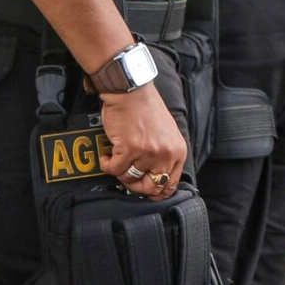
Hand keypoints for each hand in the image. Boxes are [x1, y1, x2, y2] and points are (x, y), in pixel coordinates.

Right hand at [96, 83, 186, 199]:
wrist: (131, 92)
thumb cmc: (146, 109)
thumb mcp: (167, 134)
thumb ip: (165, 156)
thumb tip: (156, 180)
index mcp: (178, 151)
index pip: (170, 185)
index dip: (154, 191)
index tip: (143, 188)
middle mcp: (166, 154)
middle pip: (150, 187)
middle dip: (135, 186)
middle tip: (126, 174)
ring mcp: (148, 153)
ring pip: (129, 178)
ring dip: (119, 170)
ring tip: (117, 157)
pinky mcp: (129, 149)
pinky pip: (114, 170)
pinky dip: (107, 164)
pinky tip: (108, 154)